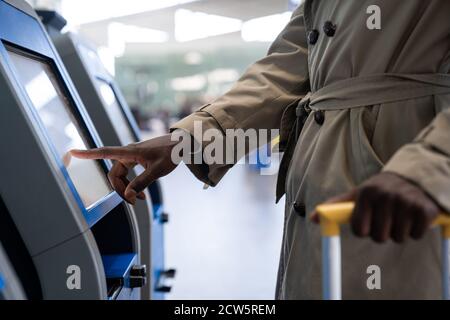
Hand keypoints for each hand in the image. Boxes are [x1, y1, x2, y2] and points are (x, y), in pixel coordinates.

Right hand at [71, 134, 178, 204]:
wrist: (182, 144)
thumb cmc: (171, 153)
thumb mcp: (157, 171)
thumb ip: (142, 183)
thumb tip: (128, 195)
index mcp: (130, 152)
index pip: (104, 152)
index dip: (88, 154)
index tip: (72, 152)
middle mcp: (129, 153)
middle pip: (115, 173)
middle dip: (120, 189)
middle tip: (133, 202)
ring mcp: (134, 156)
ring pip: (122, 175)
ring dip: (127, 188)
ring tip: (140, 200)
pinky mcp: (139, 159)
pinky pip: (129, 173)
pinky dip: (133, 184)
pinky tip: (142, 194)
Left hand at [312, 172, 439, 242]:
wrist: (414, 177)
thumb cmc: (380, 190)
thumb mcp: (358, 194)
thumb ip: (336, 206)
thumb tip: (313, 218)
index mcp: (366, 193)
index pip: (359, 230)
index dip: (364, 230)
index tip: (368, 222)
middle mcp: (385, 196)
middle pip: (379, 237)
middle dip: (382, 232)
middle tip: (386, 218)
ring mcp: (406, 202)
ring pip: (398, 238)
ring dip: (399, 232)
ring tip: (400, 215)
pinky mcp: (425, 209)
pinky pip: (416, 235)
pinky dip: (416, 231)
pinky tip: (413, 216)